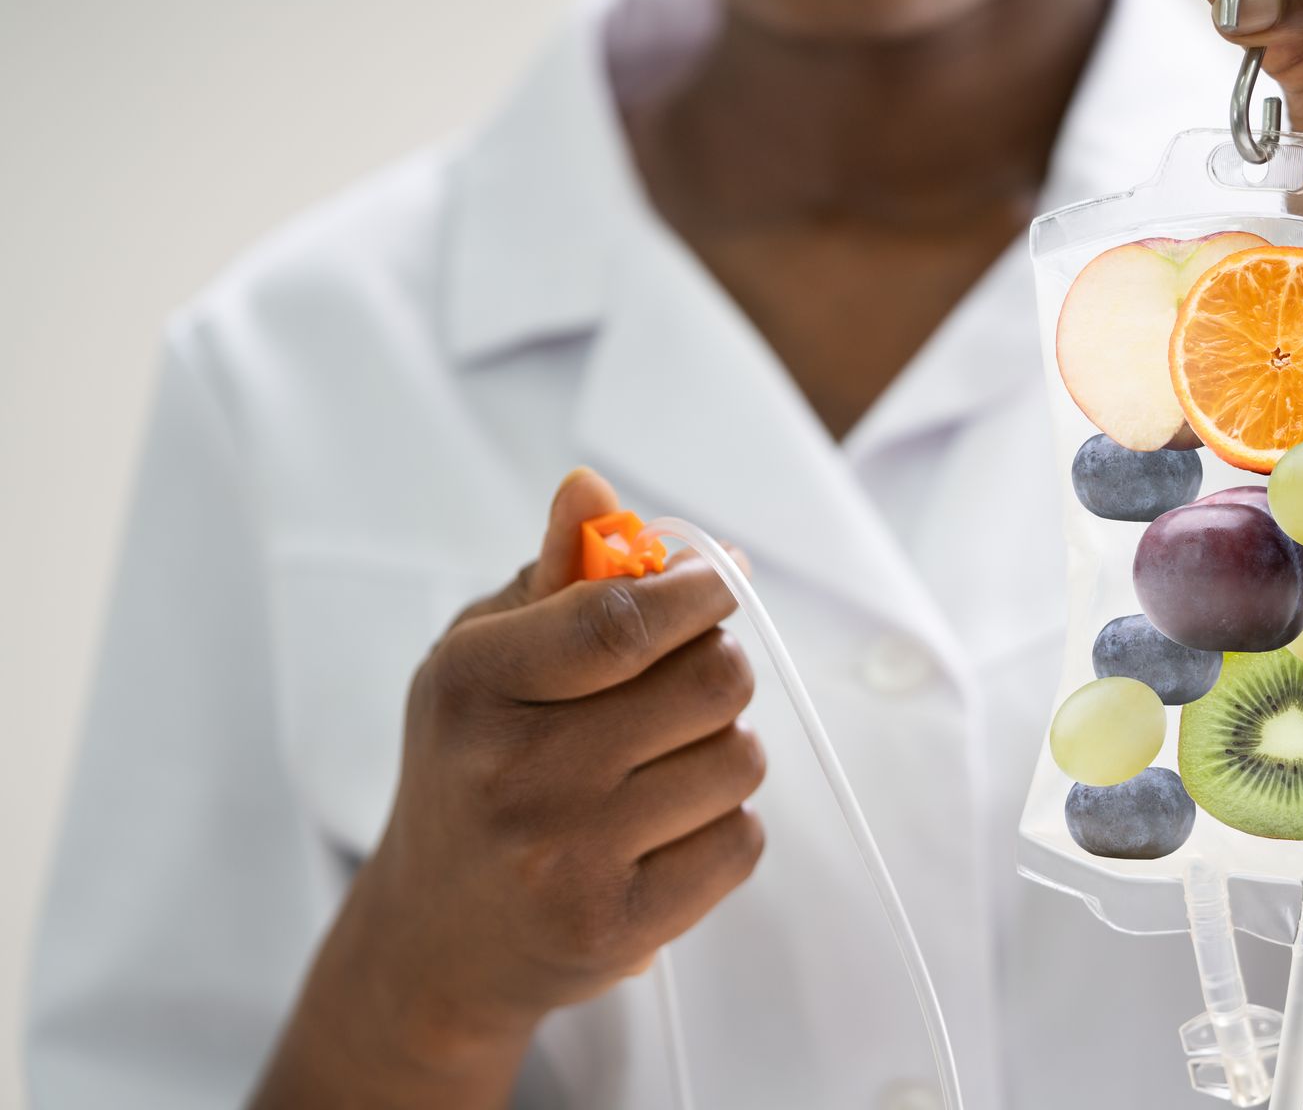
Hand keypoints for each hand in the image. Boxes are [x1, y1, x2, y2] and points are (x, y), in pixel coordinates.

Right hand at [256, 470, 763, 1103]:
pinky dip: (724, 826)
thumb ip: (551, 573)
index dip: (697, 590)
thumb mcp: (483, 659)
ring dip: (723, 749)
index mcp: (474, 684)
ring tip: (664, 764)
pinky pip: (741, 841)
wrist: (435, 939)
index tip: (721, 576)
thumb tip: (592, 488)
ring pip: (739, 759)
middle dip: (716, 667)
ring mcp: (566, 858)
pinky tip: (666, 830)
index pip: (622, 620)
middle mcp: (516, 772)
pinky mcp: (616, 928)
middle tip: (684, 683)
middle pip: (711, 681)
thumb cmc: (473, 770)